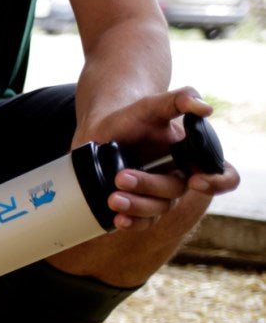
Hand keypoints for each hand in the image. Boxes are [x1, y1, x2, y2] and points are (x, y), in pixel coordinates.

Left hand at [86, 88, 240, 230]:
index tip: (197, 179)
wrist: (100, 133)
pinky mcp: (137, 208)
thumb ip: (180, 99)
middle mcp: (179, 179)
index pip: (222, 175)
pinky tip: (118, 219)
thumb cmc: (132, 119)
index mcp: (193, 158)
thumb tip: (205, 108)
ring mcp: (157, 196)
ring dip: (136, 206)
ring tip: (113, 197)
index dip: (217, 182)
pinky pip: (141, 223)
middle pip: (175, 190)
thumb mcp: (153, 105)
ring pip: (157, 209)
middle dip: (149, 185)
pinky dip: (131, 223)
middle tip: (121, 176)